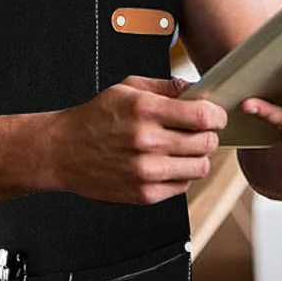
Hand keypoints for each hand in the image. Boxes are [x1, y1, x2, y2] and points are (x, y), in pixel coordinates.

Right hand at [49, 75, 225, 204]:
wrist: (64, 150)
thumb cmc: (95, 116)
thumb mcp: (126, 87)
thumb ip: (163, 86)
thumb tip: (193, 88)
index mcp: (145, 110)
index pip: (202, 116)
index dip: (216, 114)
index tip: (216, 114)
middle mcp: (148, 141)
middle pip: (206, 142)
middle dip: (209, 134)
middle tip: (200, 130)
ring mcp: (147, 171)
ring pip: (200, 167)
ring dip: (198, 156)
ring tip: (185, 147)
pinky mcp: (145, 194)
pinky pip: (183, 185)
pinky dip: (182, 173)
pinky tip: (168, 161)